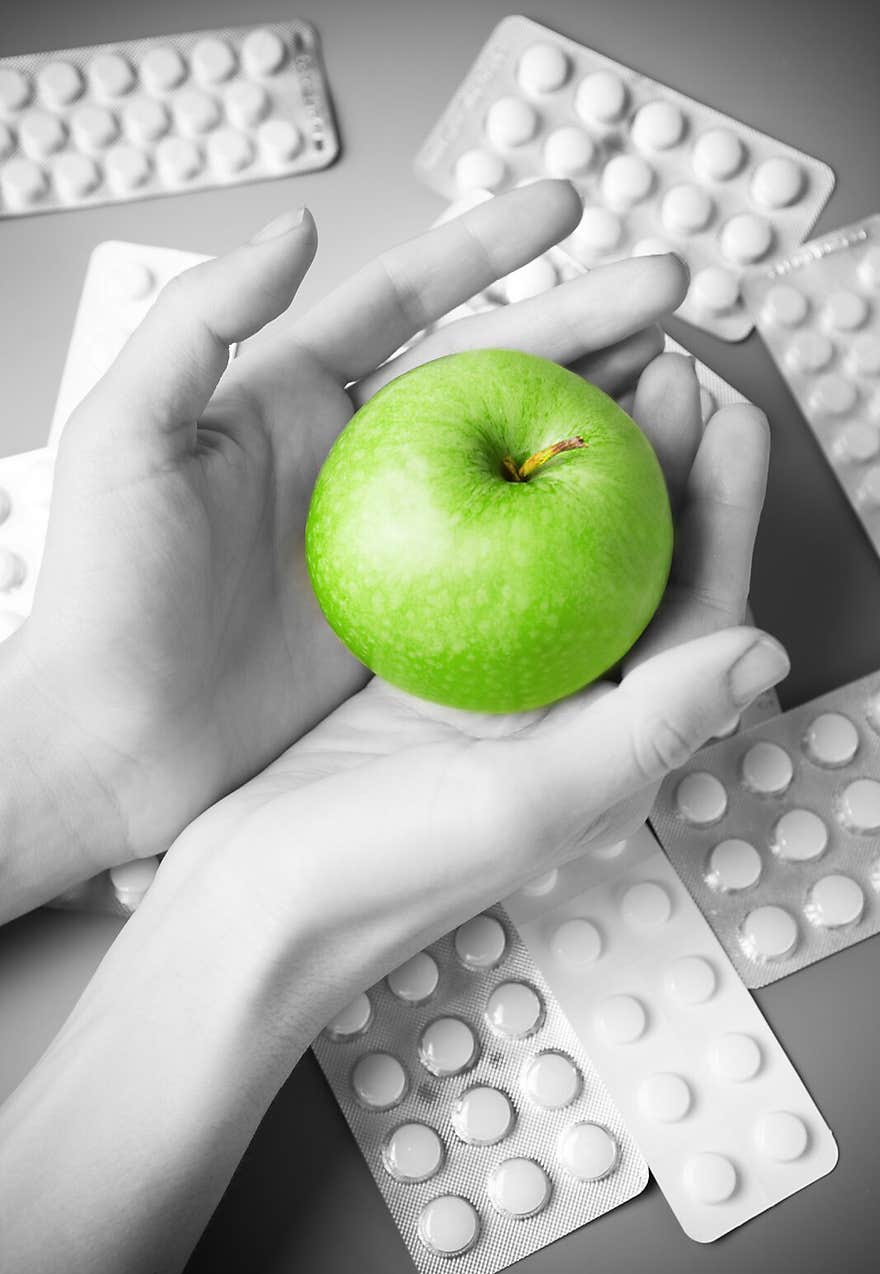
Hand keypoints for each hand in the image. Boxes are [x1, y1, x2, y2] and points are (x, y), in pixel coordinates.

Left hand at [8, 181, 690, 873]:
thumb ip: (199, 322)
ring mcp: (395, 531)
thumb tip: (295, 232)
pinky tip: (622, 499)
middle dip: (580, 320)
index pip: (404, 300)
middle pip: (486, 366)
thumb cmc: (102, 589)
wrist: (118, 735)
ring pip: (511, 451)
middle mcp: (355, 454)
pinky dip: (566, 522)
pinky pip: (506, 551)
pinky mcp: (414, 606)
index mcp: (290, 396)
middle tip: (666, 291)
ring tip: (670, 377)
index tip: (564, 210)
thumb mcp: (125, 435)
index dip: (487, 248)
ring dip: (590, 410)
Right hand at [140, 369, 783, 1042]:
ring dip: (579, 468)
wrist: (246, 904)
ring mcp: (490, 682)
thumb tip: (764, 649)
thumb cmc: (377, 879)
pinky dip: (489, 497)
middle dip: (664, 467)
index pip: (696, 614)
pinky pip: (473, 561)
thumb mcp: (522, 804)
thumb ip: (648, 729)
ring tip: (592, 381)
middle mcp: (561, 709)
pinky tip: (487, 437)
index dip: (726, 513)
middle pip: (634, 567)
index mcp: (606, 745)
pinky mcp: (420, 662)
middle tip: (670, 368)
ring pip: (556, 551)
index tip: (732, 416)